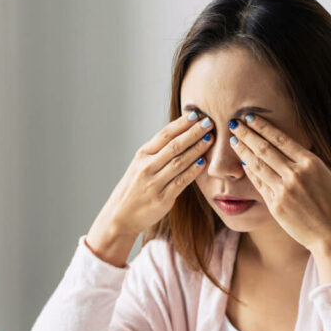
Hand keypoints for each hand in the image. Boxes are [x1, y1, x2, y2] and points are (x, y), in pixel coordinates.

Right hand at [87, 111, 213, 265]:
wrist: (120, 216)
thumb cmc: (134, 188)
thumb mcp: (139, 165)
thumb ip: (157, 152)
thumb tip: (181, 134)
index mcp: (142, 156)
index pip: (164, 135)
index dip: (181, 124)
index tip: (196, 115)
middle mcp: (146, 167)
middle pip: (174, 146)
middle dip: (193, 133)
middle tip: (209, 122)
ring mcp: (154, 183)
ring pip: (179, 162)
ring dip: (197, 149)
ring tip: (210, 139)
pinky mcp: (162, 199)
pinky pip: (181, 181)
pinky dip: (193, 171)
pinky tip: (203, 162)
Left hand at [228, 114, 330, 257]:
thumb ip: (316, 162)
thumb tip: (303, 150)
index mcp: (311, 163)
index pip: (281, 139)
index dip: (262, 127)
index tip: (250, 117)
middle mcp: (295, 174)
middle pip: (264, 149)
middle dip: (247, 134)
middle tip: (234, 124)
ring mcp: (283, 191)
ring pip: (257, 165)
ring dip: (243, 151)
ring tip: (233, 140)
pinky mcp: (275, 206)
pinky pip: (259, 184)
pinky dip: (250, 172)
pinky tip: (243, 163)